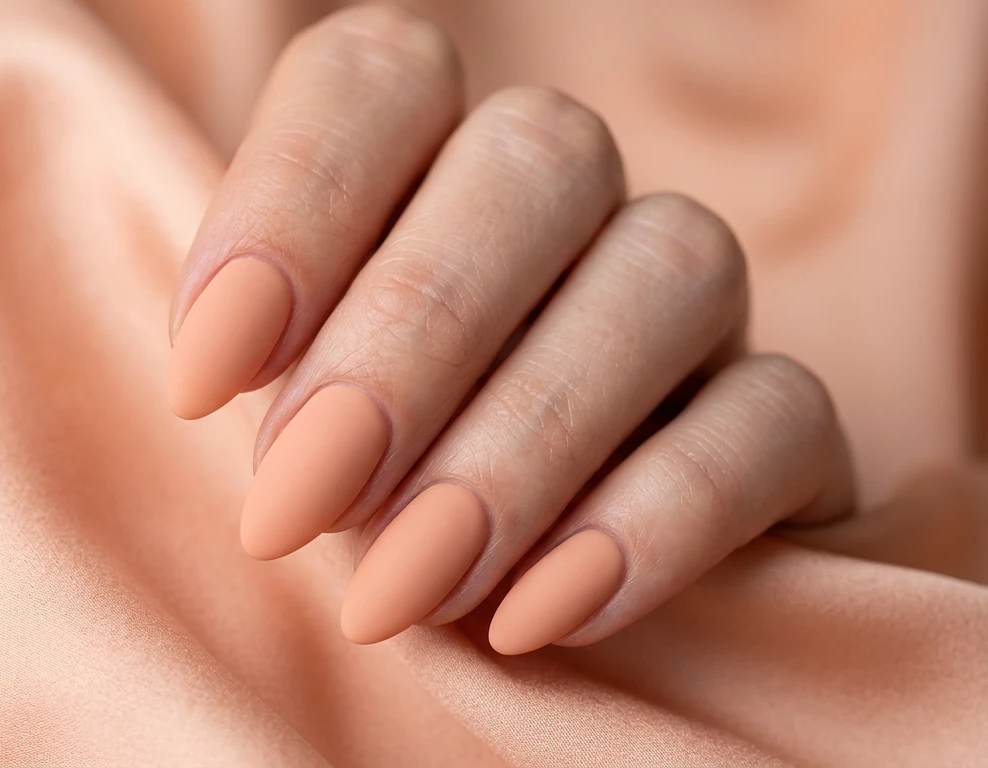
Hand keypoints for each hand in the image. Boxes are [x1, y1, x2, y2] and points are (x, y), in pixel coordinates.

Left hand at [168, 5, 853, 653]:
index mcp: (430, 150)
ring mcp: (690, 292)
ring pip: (668, 271)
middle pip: (536, 160)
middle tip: (302, 500)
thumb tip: (239, 391)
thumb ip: (269, 368)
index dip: (292, 203)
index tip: (206, 377)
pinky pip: (769, 417)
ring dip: (523, 441)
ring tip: (406, 584)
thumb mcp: (288, 415)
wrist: (518, 587)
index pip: (378, 79)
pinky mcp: (782, 415)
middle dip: (407, 341)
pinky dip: (659, 519)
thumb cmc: (366, 482)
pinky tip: (540, 615)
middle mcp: (573, 191)